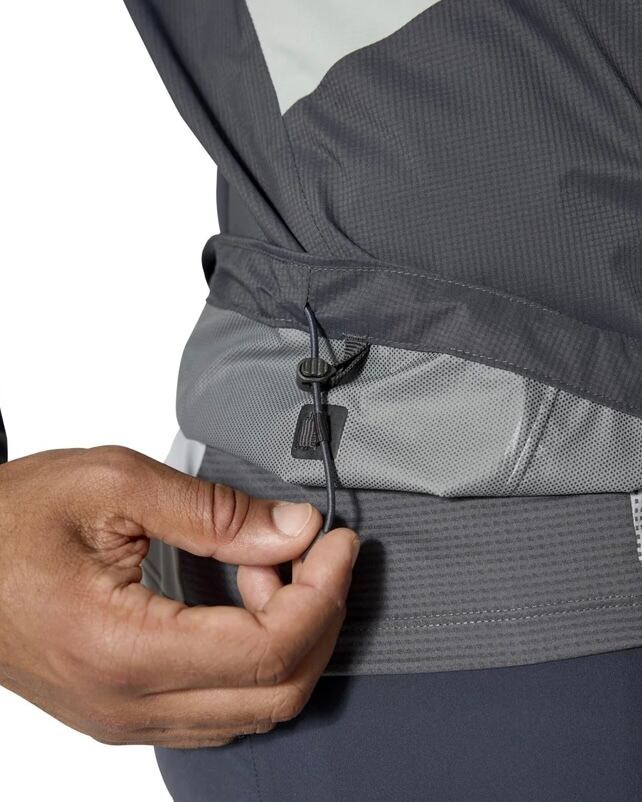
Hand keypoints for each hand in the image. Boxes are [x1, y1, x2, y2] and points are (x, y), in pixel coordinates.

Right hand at [0, 446, 358, 747]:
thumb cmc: (9, 519)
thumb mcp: (112, 484)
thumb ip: (214, 511)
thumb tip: (293, 529)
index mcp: (122, 648)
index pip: (267, 650)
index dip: (323, 593)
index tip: (337, 543)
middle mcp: (127, 704)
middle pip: (276, 693)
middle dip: (320, 617)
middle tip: (321, 553)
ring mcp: (125, 718)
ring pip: (254, 709)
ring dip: (289, 637)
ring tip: (270, 566)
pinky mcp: (124, 711)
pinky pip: (220, 708)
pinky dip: (256, 657)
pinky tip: (242, 599)